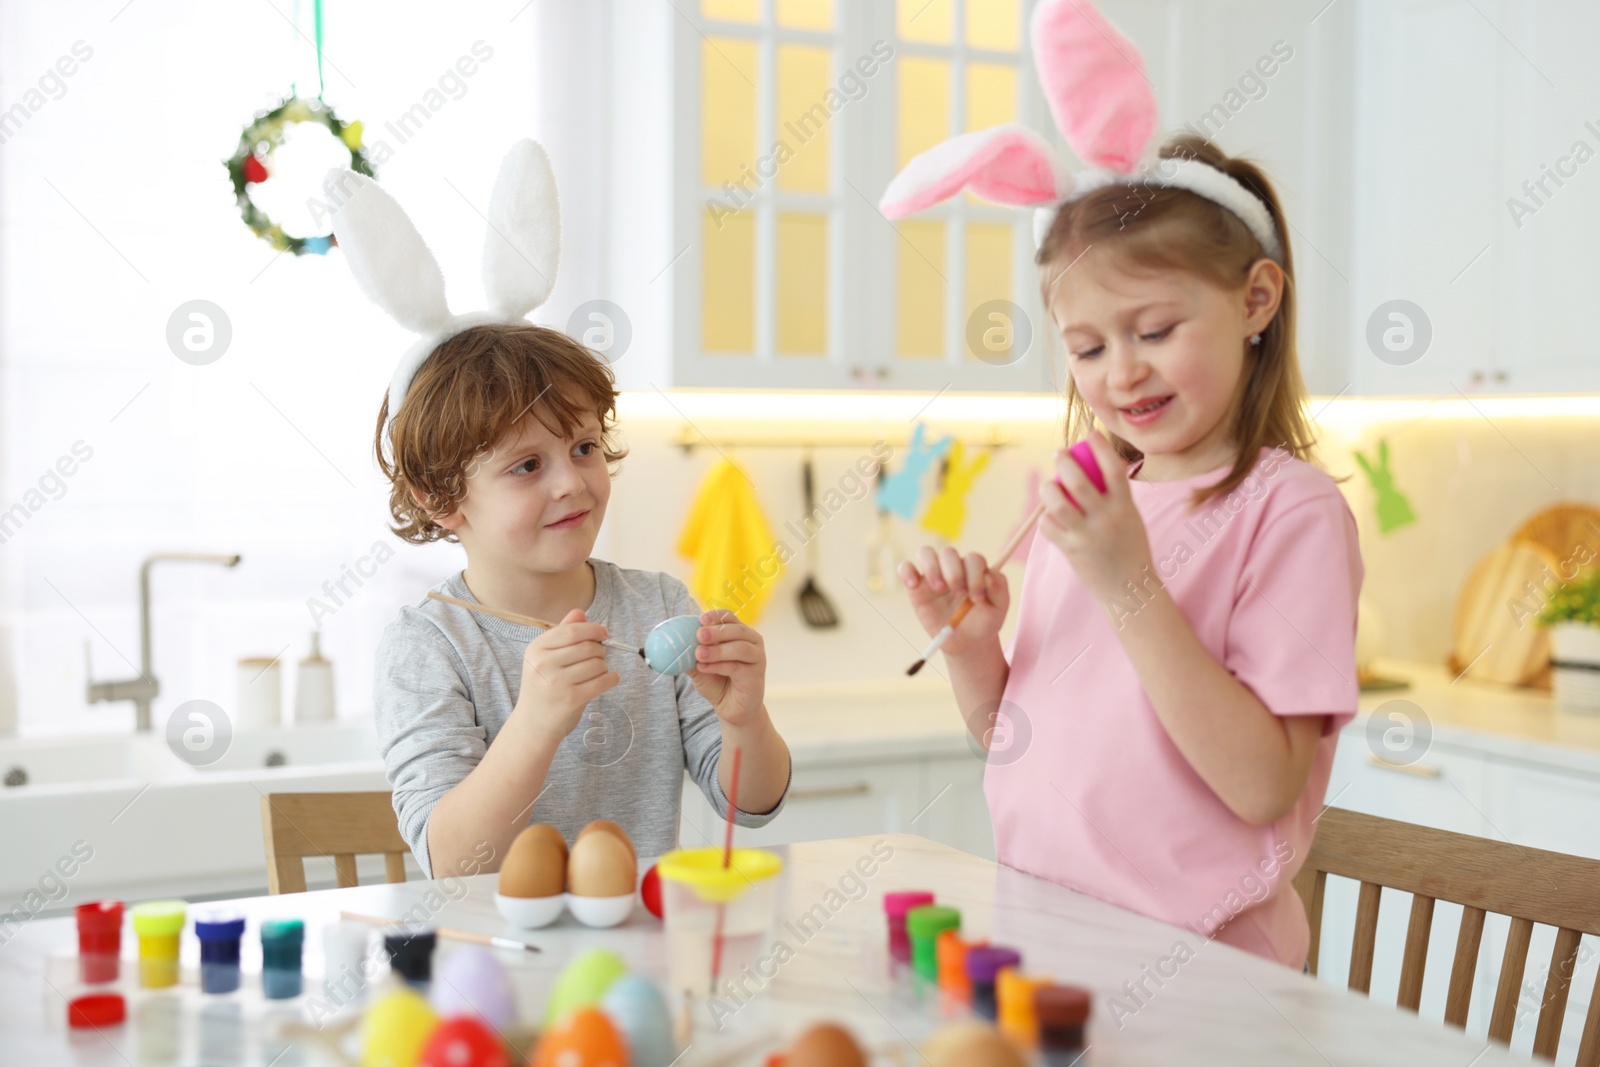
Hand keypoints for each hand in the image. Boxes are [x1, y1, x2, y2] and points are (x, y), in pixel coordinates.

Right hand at [516, 609, 619, 745]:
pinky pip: (602, 681)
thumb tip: (580, 612)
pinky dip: (611, 679)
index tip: (604, 633)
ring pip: (597, 664)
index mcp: (536, 649)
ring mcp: (555, 682)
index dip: (593, 629)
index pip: (572, 630)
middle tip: (599, 658)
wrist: (532, 725)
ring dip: (604, 668)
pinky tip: (611, 680)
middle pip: (588, 646)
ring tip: (597, 674)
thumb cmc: (543, 688)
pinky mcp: (569, 699)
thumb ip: (563, 635)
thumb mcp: (546, 658)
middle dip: (600, 650)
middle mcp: (543, 663)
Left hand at [687, 610, 766, 727]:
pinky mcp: (756, 675)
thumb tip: (672, 642)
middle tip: (699, 635)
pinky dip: (718, 666)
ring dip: (718, 650)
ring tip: (699, 655)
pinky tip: (704, 668)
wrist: (731, 708)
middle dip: (717, 631)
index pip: (730, 617)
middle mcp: (752, 642)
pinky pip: (737, 667)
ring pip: (740, 648)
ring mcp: (757, 658)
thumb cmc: (717, 682)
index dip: (716, 616)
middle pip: (738, 630)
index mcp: (739, 633)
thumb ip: (690, 653)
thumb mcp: (699, 665)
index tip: (701, 620)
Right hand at [898, 546, 1009, 658]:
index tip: (977, 599)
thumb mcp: (999, 608)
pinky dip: (907, 572)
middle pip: (948, 552)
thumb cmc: (984, 621)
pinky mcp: (916, 587)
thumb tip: (990, 575)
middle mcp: (953, 568)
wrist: (967, 642)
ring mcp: (933, 575)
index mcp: (974, 569)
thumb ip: (1000, 588)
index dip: (975, 575)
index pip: (973, 559)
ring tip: (939, 588)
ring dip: (932, 568)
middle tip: (959, 594)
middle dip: (954, 573)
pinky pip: (905, 568)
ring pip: (926, 552)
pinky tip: (914, 585)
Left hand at [1039, 431, 1154, 604]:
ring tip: (1049, 486)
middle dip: (1064, 462)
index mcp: (1125, 506)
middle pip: (1078, 482)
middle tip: (1059, 454)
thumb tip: (1091, 467)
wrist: (1128, 589)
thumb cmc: (1129, 547)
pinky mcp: (1070, 550)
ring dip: (1048, 489)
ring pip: (1057, 503)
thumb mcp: (1130, 517)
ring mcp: (1086, 535)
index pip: (1112, 468)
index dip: (1101, 447)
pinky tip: (1051, 518)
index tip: (1090, 433)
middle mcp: (1105, 519)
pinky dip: (1046, 518)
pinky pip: (1049, 526)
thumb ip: (1114, 495)